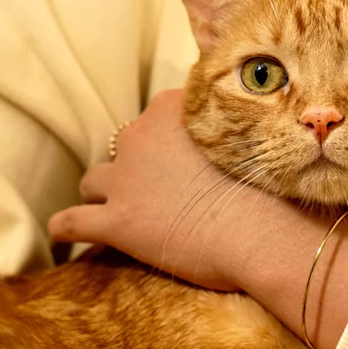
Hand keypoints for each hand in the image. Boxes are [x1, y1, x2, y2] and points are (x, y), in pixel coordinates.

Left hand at [49, 86, 347, 348]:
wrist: (264, 234)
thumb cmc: (277, 191)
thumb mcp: (265, 140)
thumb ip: (255, 128)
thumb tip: (282, 123)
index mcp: (176, 111)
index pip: (159, 117)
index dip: (169, 142)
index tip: (181, 160)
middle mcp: (140, 136)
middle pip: (124, 145)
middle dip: (134, 166)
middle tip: (156, 190)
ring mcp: (124, 179)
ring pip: (94, 180)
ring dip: (102, 194)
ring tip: (110, 212)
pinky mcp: (114, 222)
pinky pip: (73, 222)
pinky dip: (68, 228)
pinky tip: (65, 237)